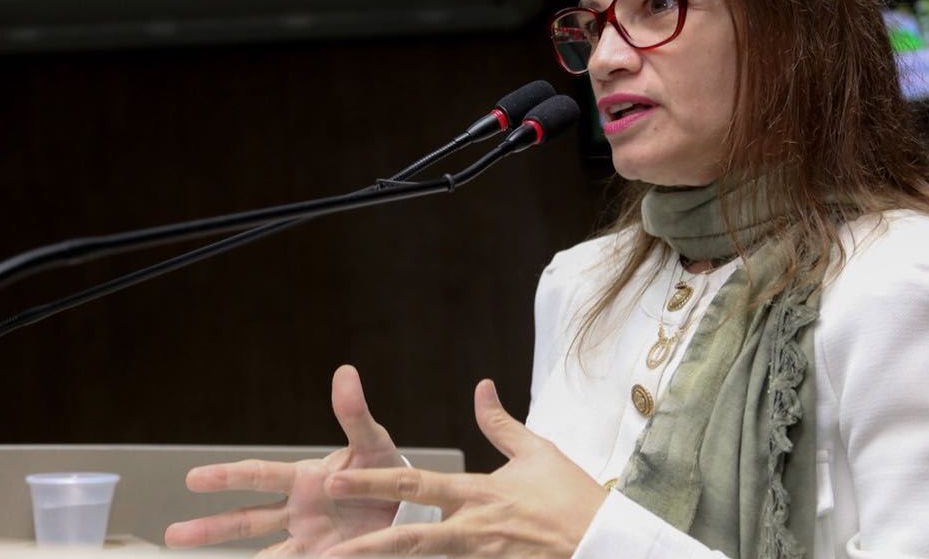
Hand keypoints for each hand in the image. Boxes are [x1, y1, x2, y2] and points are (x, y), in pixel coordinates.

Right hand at [164, 365, 403, 554]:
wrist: (408, 508)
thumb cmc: (384, 471)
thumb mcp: (372, 443)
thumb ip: (354, 414)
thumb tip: (345, 372)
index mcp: (303, 478)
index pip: (258, 476)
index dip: (227, 476)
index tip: (194, 478)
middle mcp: (297, 510)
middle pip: (246, 519)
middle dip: (211, 527)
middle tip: (171, 534)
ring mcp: (306, 539)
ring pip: (263, 553)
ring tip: (191, 558)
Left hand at [321, 379, 607, 557]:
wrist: (603, 543)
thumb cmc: (571, 495)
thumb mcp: (537, 451)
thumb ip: (500, 423)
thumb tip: (480, 387)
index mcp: (481, 492)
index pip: (419, 486)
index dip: (375, 484)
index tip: (337, 479)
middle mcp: (474, 529)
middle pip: (410, 539)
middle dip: (365, 545)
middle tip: (325, 549)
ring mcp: (482, 556)